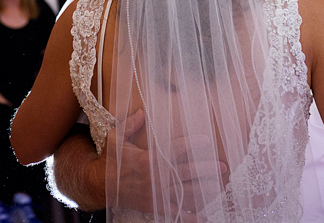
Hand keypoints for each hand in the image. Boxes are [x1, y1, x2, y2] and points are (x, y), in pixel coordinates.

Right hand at [102, 109, 226, 213]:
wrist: (100, 185)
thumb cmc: (110, 160)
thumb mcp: (116, 138)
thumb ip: (130, 124)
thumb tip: (143, 112)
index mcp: (148, 159)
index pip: (175, 149)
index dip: (192, 144)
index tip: (206, 140)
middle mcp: (155, 177)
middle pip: (186, 172)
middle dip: (206, 169)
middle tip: (223, 166)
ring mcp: (156, 193)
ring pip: (185, 192)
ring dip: (203, 190)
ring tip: (220, 186)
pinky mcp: (154, 206)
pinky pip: (174, 212)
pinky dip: (189, 216)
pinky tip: (203, 217)